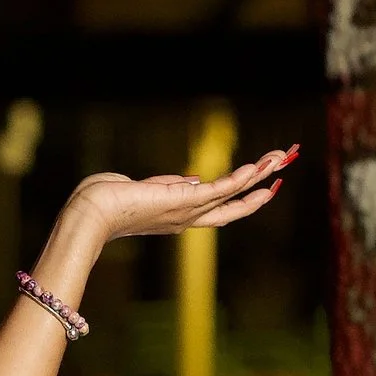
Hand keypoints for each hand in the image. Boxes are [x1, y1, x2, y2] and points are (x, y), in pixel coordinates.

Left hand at [68, 144, 298, 248]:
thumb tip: (192, 180)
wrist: (91, 213)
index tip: (261, 186)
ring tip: (283, 157)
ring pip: (234, 194)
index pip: (217, 209)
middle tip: (284, 166)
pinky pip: (221, 188)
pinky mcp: (184, 201)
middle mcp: (187, 218)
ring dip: (260, 174)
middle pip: (234, 205)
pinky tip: (261, 165)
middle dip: (261, 187)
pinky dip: (242, 177)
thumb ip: (169, 186)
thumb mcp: (143, 190)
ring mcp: (187, 211)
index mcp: (176, 216)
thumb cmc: (105, 201)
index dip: (241, 198)